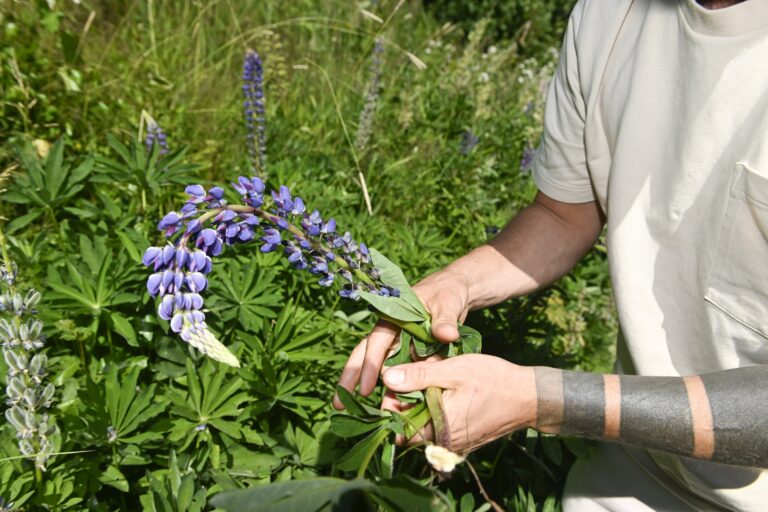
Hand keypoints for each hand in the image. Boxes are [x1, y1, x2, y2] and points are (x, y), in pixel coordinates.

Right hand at [333, 269, 470, 409]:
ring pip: (382, 368)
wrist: (457, 290)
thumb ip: (445, 320)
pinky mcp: (412, 354)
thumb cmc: (447, 292)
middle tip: (339, 404)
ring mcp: (401, 344)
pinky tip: (390, 408)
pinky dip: (397, 388)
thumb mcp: (447, 303)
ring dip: (370, 387)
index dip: (369, 366)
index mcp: (393, 317)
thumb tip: (447, 336)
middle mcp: (392, 333)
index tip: (364, 389)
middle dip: (352, 378)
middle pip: (366, 355)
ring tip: (354, 413)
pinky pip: (403, 372)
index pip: (377, 343)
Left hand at [381, 354, 535, 453]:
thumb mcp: (454, 370)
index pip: (399, 429)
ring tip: (431, 379)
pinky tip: (445, 388)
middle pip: (411, 428)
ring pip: (425, 426)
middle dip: (406, 402)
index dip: (392, 406)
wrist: (529, 397)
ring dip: (421, 404)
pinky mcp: (464, 440)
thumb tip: (387, 378)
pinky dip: (436, 409)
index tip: (396, 383)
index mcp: (439, 429)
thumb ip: (419, 376)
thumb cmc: (493, 380)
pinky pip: (440, 428)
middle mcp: (445, 443)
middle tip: (414, 375)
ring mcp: (455, 444)